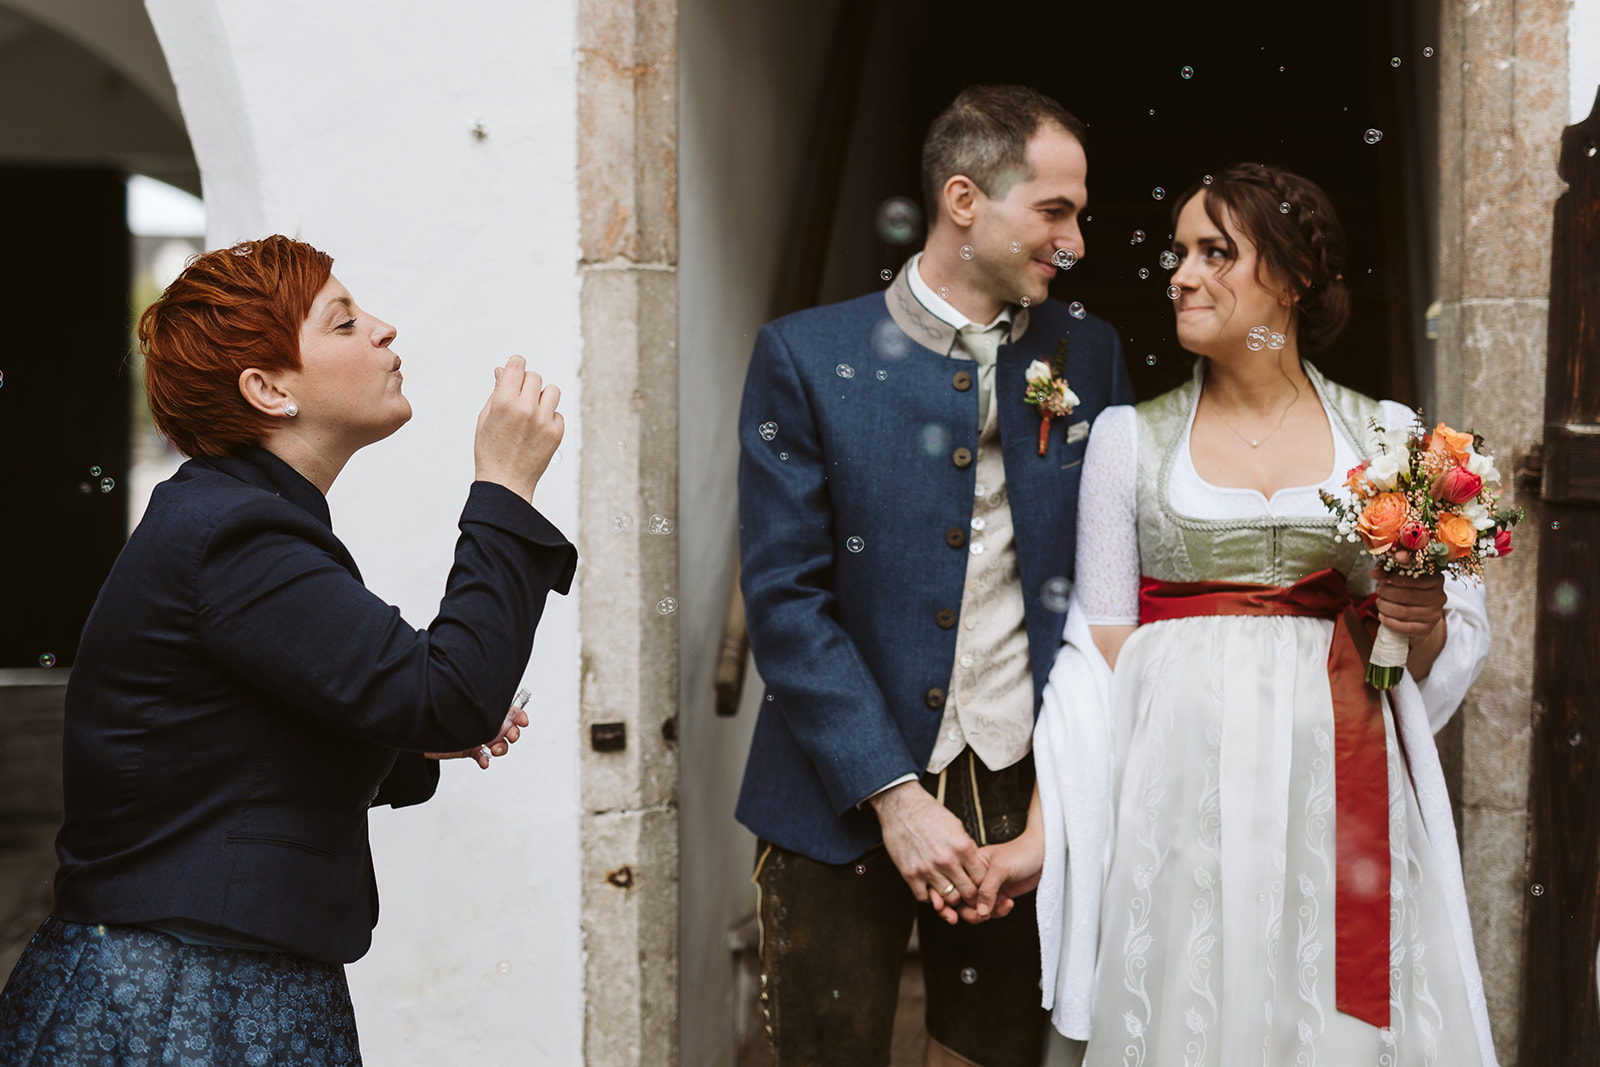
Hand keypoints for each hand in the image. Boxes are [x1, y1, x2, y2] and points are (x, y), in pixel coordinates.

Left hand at [426, 705, 528, 769]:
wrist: (417, 728)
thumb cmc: (437, 711)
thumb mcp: (459, 707)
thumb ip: (476, 711)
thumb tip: (494, 718)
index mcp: (486, 707)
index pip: (508, 710)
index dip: (518, 715)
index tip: (522, 721)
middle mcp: (485, 721)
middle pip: (508, 728)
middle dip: (513, 733)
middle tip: (510, 736)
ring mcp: (478, 735)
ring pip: (498, 744)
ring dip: (501, 748)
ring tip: (494, 750)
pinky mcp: (469, 749)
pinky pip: (483, 757)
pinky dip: (485, 760)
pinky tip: (484, 762)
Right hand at [474, 355, 563, 500]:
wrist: (505, 483)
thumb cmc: (491, 452)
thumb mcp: (485, 418)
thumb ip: (497, 392)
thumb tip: (502, 370)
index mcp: (504, 402)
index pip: (517, 366)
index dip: (516, 365)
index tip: (516, 367)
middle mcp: (527, 408)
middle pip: (535, 377)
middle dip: (527, 384)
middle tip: (519, 398)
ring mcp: (544, 421)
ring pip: (552, 390)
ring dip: (542, 397)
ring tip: (531, 411)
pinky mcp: (556, 433)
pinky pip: (557, 413)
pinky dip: (548, 418)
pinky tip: (536, 431)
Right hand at [868, 782, 986, 925]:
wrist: (901, 806)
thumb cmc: (929, 813)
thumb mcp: (956, 826)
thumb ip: (967, 847)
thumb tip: (975, 863)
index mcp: (962, 847)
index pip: (982, 878)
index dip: (984, 885)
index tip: (981, 887)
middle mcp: (946, 860)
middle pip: (968, 893)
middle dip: (971, 897)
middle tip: (968, 896)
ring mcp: (928, 869)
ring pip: (949, 899)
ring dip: (951, 898)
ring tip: (950, 892)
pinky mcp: (910, 874)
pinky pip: (924, 897)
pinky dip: (930, 896)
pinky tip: (931, 888)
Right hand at [955, 831, 1044, 923]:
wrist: (1045, 855)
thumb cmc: (1022, 852)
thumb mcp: (1001, 868)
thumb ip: (988, 890)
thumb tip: (979, 912)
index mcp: (970, 864)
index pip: (956, 885)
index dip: (955, 898)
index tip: (960, 907)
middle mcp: (976, 877)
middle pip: (962, 901)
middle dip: (970, 911)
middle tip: (981, 915)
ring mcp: (988, 888)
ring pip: (977, 909)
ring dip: (986, 913)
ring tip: (998, 908)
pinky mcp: (1000, 895)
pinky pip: (992, 910)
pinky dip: (999, 911)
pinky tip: (1009, 903)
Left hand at [1372, 549, 1446, 636]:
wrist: (1417, 613)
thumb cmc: (1406, 589)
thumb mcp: (1397, 575)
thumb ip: (1386, 571)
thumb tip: (1375, 573)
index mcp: (1436, 579)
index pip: (1414, 578)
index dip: (1395, 579)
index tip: (1384, 580)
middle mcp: (1439, 597)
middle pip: (1408, 595)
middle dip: (1387, 593)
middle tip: (1379, 591)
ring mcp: (1435, 614)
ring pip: (1405, 612)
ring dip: (1385, 607)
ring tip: (1379, 603)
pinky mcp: (1427, 629)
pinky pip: (1406, 627)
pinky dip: (1389, 622)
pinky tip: (1382, 616)